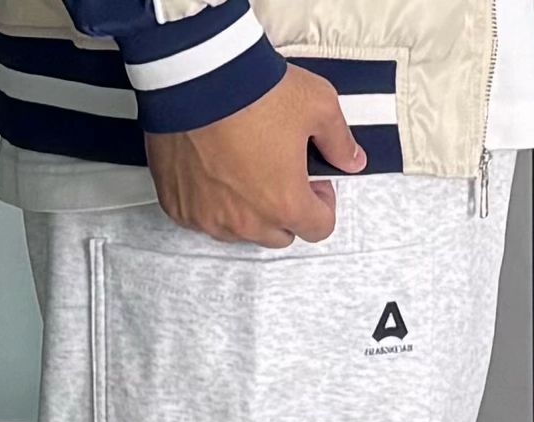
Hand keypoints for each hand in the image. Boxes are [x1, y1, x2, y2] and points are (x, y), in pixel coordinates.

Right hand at [145, 65, 365, 248]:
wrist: (196, 75)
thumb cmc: (255, 91)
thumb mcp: (317, 103)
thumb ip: (340, 140)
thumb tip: (353, 160)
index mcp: (286, 203)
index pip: (318, 229)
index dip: (322, 205)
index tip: (315, 183)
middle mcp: (247, 221)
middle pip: (279, 235)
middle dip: (286, 211)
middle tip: (280, 173)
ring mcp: (210, 218)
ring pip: (240, 231)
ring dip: (248, 210)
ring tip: (244, 169)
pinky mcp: (180, 207)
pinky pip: (203, 218)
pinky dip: (211, 202)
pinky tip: (212, 169)